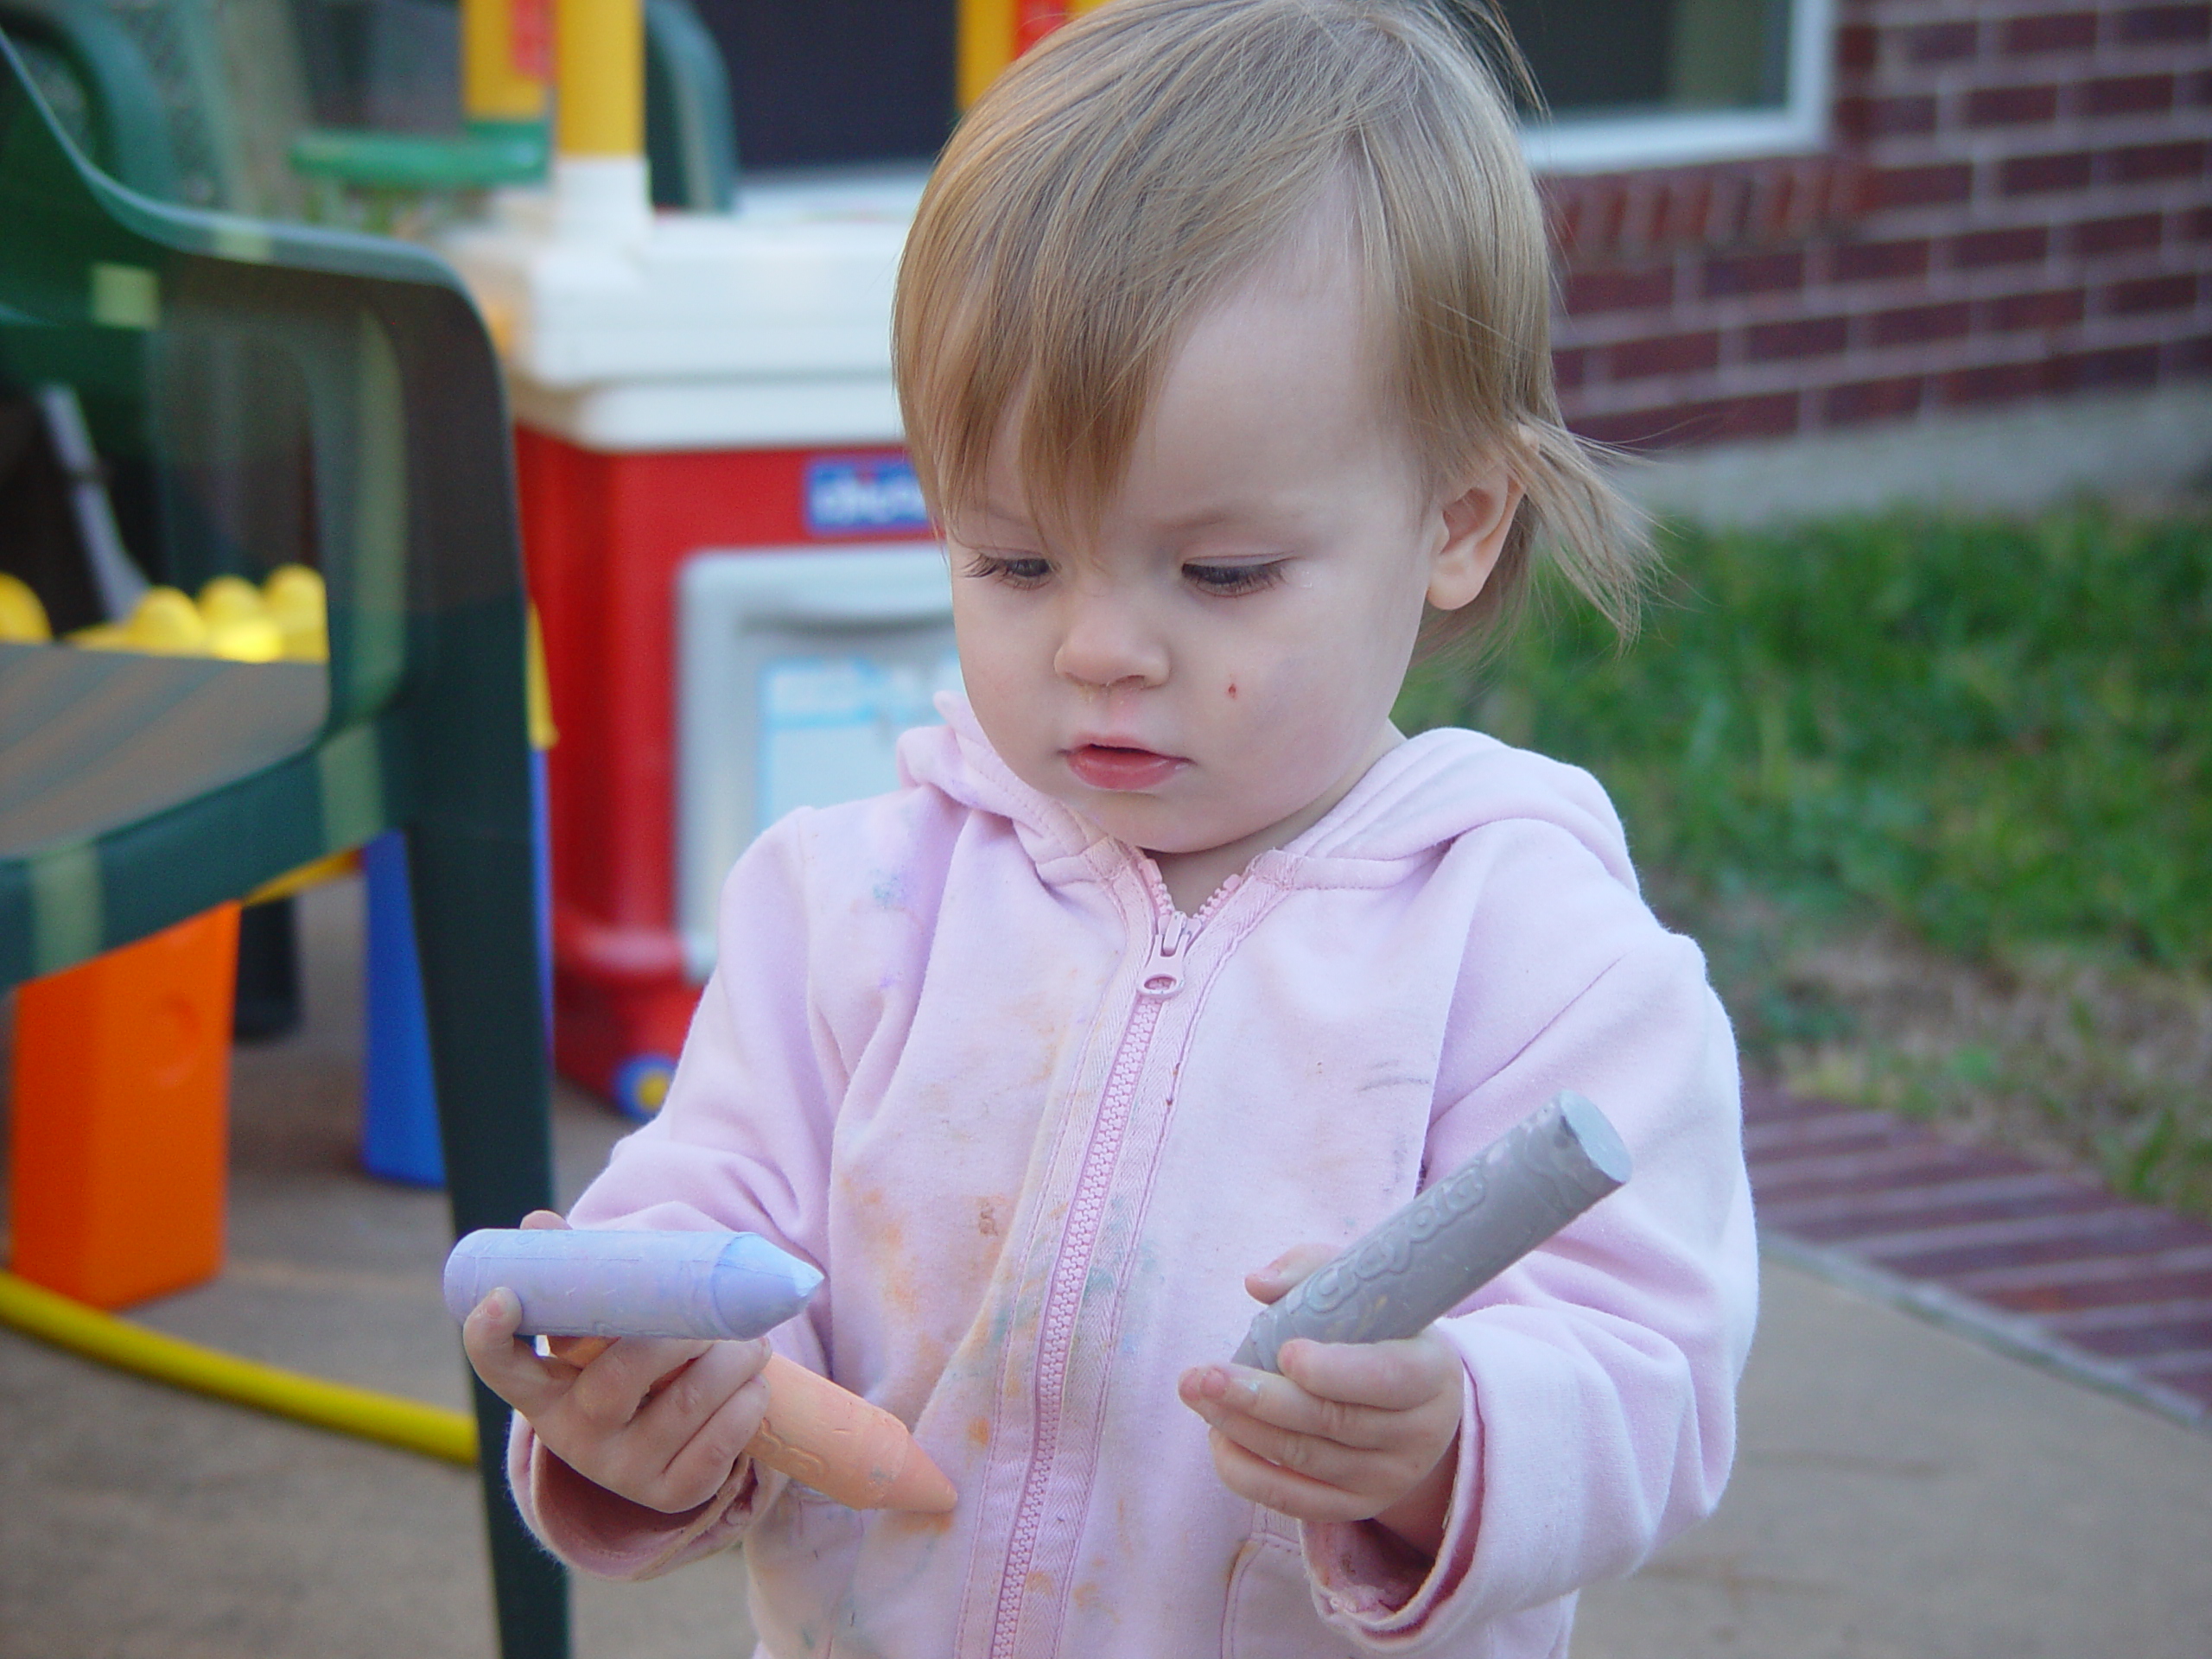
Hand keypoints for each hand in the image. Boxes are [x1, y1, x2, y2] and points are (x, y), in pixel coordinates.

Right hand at [460, 1210, 772, 1513]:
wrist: (673, 1445)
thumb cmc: (632, 1364)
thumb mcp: (601, 1331)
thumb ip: (580, 1276)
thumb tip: (538, 1222)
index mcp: (545, 1390)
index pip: (500, 1366)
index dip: (489, 1335)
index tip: (502, 1296)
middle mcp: (574, 1436)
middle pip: (619, 1377)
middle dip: (678, 1337)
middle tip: (715, 1314)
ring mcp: (622, 1471)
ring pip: (685, 1404)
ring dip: (731, 1361)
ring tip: (753, 1341)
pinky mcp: (673, 1493)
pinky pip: (720, 1441)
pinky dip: (746, 1401)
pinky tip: (752, 1384)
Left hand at [1178, 1244, 1462, 1556]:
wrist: (1422, 1403)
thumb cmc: (1383, 1329)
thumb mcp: (1365, 1290)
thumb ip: (1312, 1271)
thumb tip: (1256, 1283)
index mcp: (1430, 1372)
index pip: (1386, 1378)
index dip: (1334, 1370)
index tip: (1285, 1351)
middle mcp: (1417, 1434)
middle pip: (1331, 1421)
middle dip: (1259, 1398)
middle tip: (1202, 1375)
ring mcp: (1387, 1478)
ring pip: (1305, 1459)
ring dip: (1240, 1427)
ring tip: (1197, 1394)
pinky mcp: (1356, 1506)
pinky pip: (1294, 1501)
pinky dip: (1247, 1472)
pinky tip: (1217, 1437)